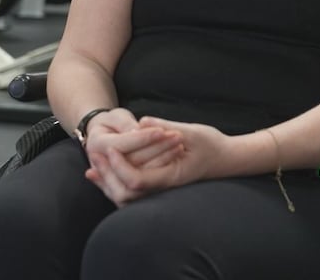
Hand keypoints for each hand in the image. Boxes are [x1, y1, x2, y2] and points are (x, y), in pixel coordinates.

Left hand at [88, 117, 235, 199]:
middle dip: (108, 175)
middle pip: (126, 193)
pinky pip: (131, 193)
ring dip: (108, 183)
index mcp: (172, 176)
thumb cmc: (212, 144)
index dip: (120, 166)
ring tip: (93, 168)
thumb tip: (141, 122)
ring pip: (126, 197)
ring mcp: (160, 190)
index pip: (138, 180)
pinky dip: (115, 184)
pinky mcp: (157, 187)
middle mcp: (164, 188)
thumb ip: (166, 126)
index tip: (111, 148)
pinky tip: (102, 174)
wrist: (226, 159)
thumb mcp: (192, 131)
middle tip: (95, 155)